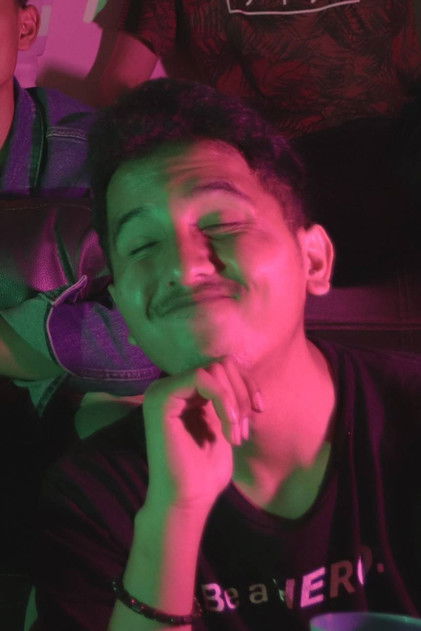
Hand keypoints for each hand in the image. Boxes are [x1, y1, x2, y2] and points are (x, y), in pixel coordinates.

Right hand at [142, 358, 261, 511]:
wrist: (188, 500)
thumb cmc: (206, 470)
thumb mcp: (224, 424)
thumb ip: (227, 397)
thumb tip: (240, 370)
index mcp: (183, 392)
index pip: (222, 368)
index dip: (246, 384)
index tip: (259, 410)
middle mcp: (169, 387)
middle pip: (220, 364)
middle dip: (242, 393)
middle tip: (244, 428)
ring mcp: (162, 391)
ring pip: (214, 369)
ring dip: (235, 401)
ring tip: (236, 434)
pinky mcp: (161, 398)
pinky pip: (202, 378)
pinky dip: (223, 401)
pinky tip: (228, 430)